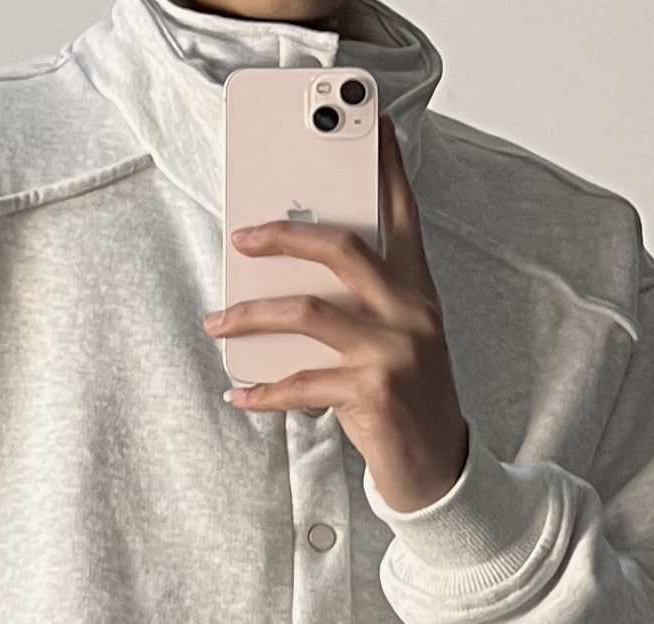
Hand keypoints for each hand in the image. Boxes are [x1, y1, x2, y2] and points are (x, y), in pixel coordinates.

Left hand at [203, 112, 468, 513]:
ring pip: (307, 313)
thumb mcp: (398, 340)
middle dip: (284, 235)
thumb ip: (363, 303)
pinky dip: (262, 391)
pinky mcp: (371, 393)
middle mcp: (410, 312)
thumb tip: (290, 279)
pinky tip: (238, 393)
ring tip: (217, 323)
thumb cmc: (407, 398)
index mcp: (418, 291)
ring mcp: (392, 351)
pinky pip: (299, 383)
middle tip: (240, 237)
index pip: (403, 215)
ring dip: (251, 316)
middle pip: (342, 249)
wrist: (436, 468)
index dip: (387, 167)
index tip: (373, 125)